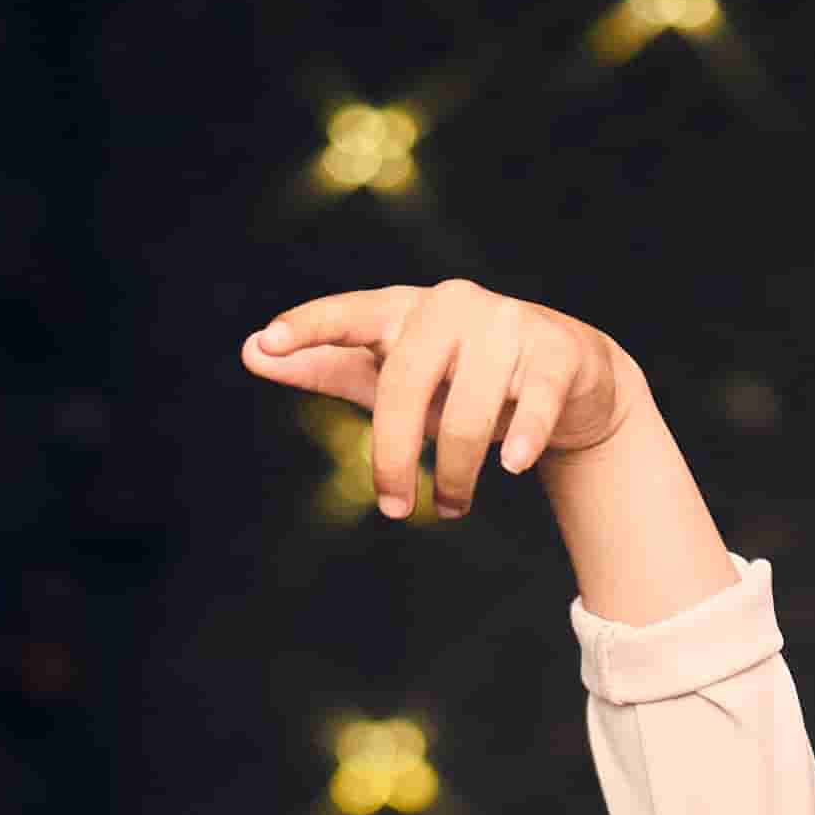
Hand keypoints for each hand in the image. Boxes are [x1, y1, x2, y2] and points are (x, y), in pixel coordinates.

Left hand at [241, 280, 632, 520]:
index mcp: (403, 309)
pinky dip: (523, 440)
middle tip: (392, 508)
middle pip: (406, 384)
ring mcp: (507, 324)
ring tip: (452, 506)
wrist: (566, 376)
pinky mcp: (555, 352)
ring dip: (456, 473)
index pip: (349, 314)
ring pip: (469, 412)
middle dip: (395, 455)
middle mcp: (451, 305)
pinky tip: (512, 467)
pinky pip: (533, 403)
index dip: (309, 329)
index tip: (269, 343)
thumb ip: (324, 365)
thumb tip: (249, 352)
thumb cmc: (460, 376)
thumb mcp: (390, 373)